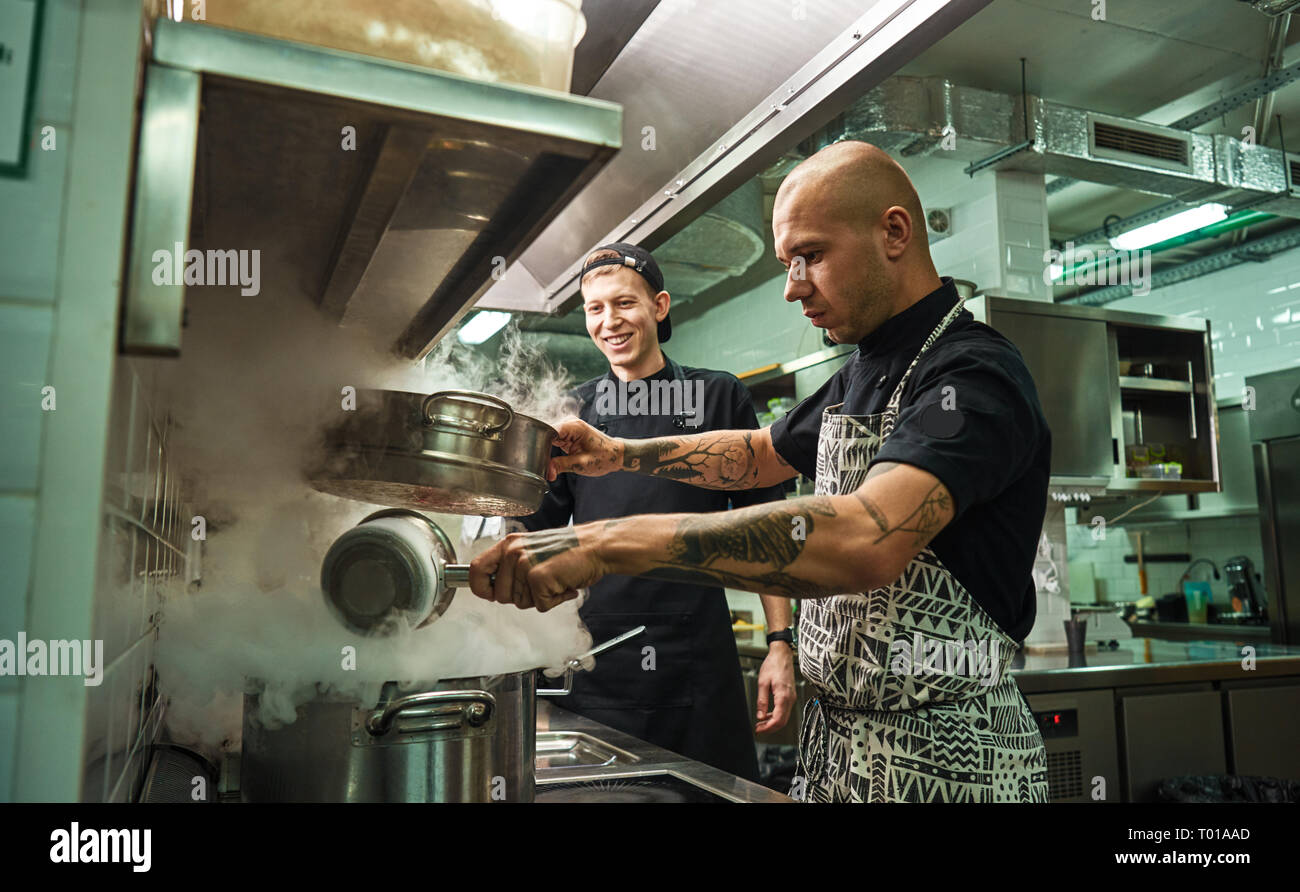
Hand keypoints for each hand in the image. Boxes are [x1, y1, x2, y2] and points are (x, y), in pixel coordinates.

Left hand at [467, 525, 609, 610]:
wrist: (595, 547)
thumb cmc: (569, 550)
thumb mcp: (532, 550)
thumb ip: (511, 565)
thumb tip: (494, 589)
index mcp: (509, 544)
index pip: (476, 569)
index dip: (480, 588)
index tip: (489, 594)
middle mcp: (513, 553)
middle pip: (500, 595)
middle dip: (522, 597)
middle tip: (542, 582)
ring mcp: (525, 565)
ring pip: (521, 603)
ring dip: (541, 598)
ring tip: (555, 581)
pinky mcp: (538, 578)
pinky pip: (541, 605)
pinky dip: (555, 601)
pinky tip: (563, 585)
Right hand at [547, 417, 623, 480]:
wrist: (615, 455)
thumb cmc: (604, 457)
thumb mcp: (582, 464)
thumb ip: (561, 465)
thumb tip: (547, 471)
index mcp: (573, 426)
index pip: (548, 431)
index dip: (541, 445)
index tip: (540, 458)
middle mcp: (569, 423)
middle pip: (545, 433)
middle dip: (543, 449)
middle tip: (545, 465)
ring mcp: (567, 427)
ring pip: (547, 437)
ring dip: (547, 450)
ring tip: (551, 461)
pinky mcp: (567, 433)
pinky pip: (553, 440)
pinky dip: (551, 449)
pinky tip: (555, 458)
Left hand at [755, 641, 795, 733]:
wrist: (782, 655)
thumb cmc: (773, 665)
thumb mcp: (762, 682)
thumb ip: (762, 701)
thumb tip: (760, 716)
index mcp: (783, 696)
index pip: (778, 719)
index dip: (768, 728)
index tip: (759, 730)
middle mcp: (790, 698)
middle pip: (782, 721)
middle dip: (770, 728)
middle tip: (758, 729)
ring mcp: (791, 697)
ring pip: (784, 717)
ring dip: (772, 723)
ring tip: (760, 723)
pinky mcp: (790, 696)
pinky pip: (784, 710)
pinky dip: (776, 716)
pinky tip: (767, 716)